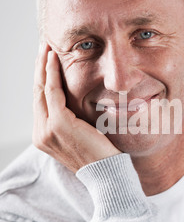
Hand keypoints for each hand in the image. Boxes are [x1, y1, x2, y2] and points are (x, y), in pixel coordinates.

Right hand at [33, 43, 120, 172]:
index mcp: (45, 136)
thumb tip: (76, 101)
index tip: (46, 61)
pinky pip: (52, 91)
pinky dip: (52, 73)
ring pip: (41, 89)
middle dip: (40, 68)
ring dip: (44, 65)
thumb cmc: (101, 155)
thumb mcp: (82, 135)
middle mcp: (41, 134)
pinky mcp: (58, 124)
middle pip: (37, 93)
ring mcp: (47, 130)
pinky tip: (53, 58)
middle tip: (43, 47)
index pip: (41, 102)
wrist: (108, 174)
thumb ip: (73, 120)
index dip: (42, 79)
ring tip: (46, 47)